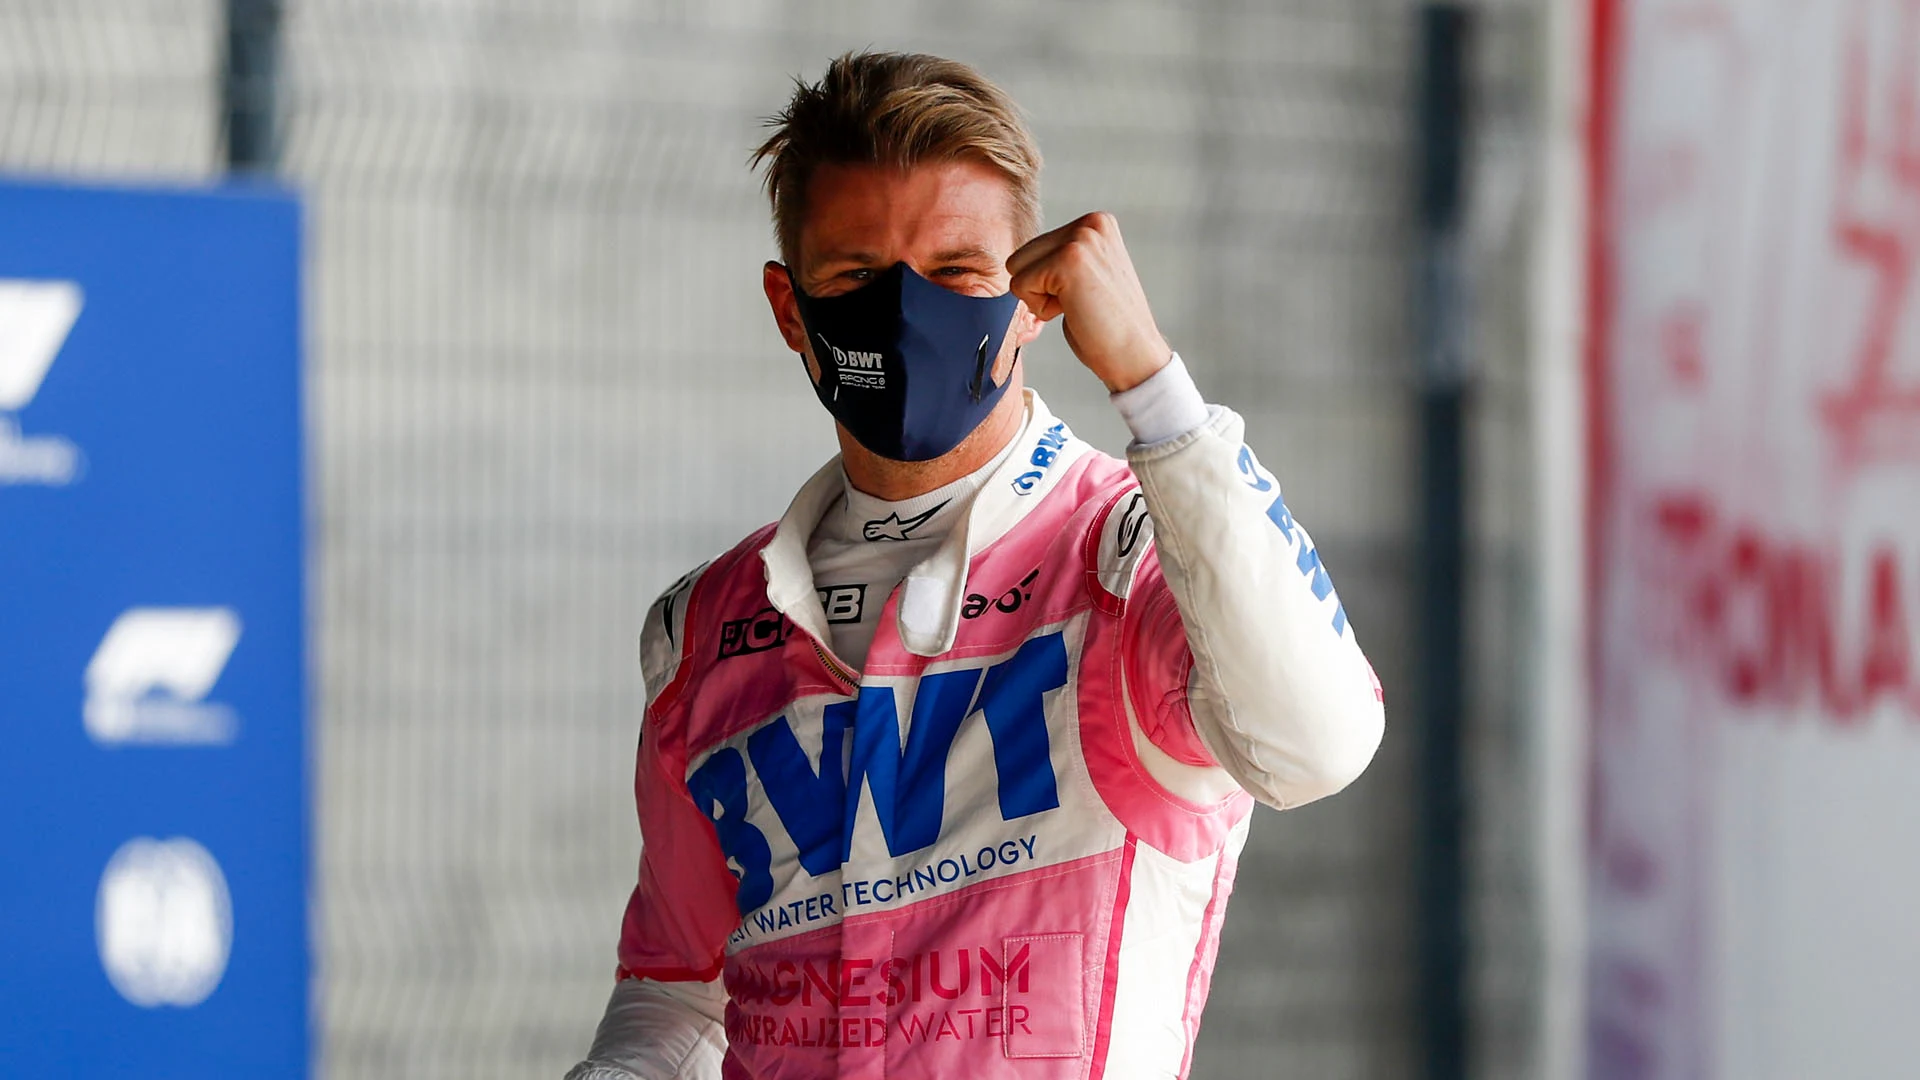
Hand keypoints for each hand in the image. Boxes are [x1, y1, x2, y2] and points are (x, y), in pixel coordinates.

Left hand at [1007, 211, 1171, 392]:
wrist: (1134, 355)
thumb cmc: (1107, 326)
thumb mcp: (1087, 275)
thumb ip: (1062, 257)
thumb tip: (1021, 258)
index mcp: (1098, 222)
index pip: (1035, 248)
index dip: (1049, 282)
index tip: (1086, 294)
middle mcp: (1091, 223)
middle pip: (1021, 254)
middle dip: (1040, 287)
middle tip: (1080, 302)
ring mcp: (1081, 238)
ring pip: (1016, 267)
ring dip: (1039, 297)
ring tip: (1078, 305)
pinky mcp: (1067, 260)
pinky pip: (1020, 285)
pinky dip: (1041, 308)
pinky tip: (1075, 311)